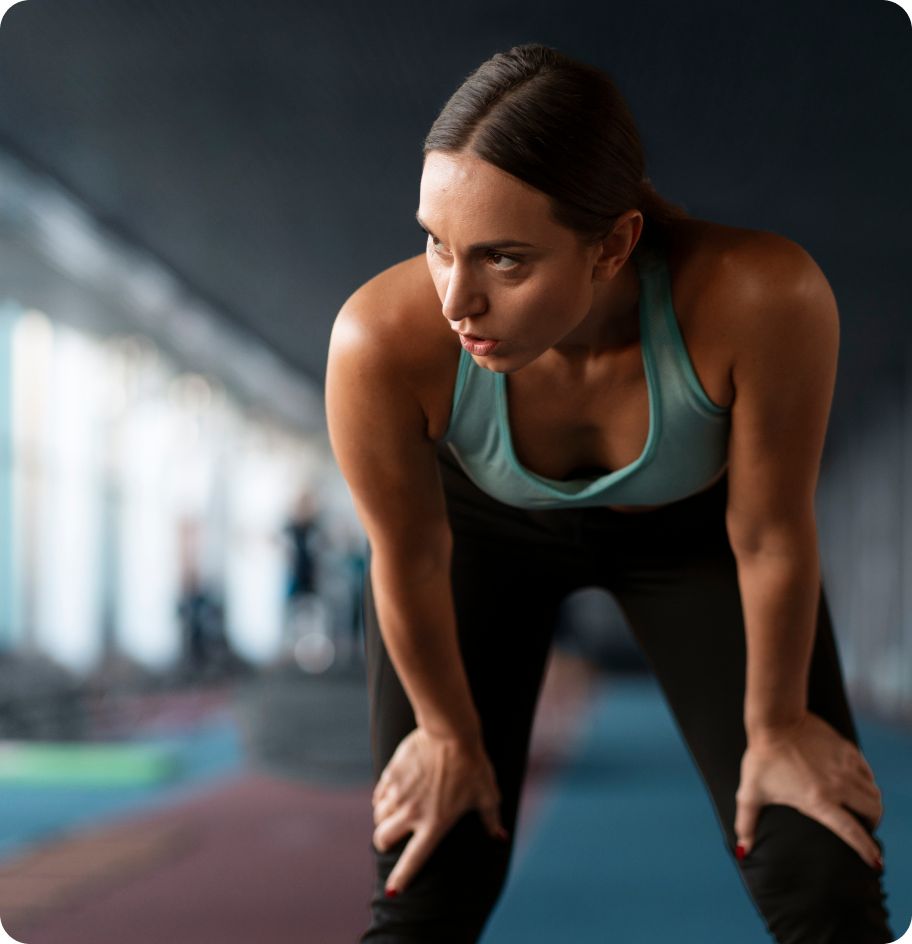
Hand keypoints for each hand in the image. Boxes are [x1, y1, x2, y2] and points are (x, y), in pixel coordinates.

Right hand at [371, 726, 507, 894]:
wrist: (450, 731)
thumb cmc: (472, 764)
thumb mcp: (487, 794)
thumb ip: (491, 820)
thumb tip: (500, 838)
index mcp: (435, 823)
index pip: (413, 860)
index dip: (401, 878)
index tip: (393, 891)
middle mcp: (412, 812)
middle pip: (383, 839)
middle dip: (385, 844)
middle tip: (391, 840)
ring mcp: (399, 793)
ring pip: (378, 817)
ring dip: (383, 820)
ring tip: (392, 816)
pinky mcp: (391, 774)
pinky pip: (378, 795)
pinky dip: (381, 800)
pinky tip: (390, 796)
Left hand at [735, 710, 883, 868]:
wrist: (775, 720)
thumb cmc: (761, 758)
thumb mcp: (751, 793)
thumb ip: (747, 823)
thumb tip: (742, 850)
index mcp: (818, 801)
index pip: (852, 832)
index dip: (866, 849)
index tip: (873, 861)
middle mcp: (837, 786)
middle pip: (872, 812)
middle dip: (872, 824)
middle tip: (864, 827)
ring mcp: (844, 766)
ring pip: (873, 792)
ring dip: (871, 803)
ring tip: (861, 808)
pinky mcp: (847, 750)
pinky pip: (868, 771)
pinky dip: (867, 781)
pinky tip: (857, 784)